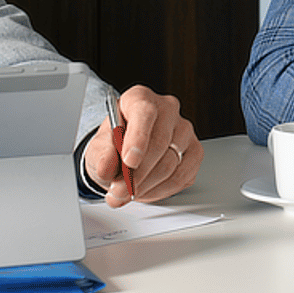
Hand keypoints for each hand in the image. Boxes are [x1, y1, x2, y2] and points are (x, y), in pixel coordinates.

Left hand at [85, 85, 201, 206]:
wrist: (125, 154)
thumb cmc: (114, 144)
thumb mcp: (98, 147)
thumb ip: (101, 156)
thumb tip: (106, 168)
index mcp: (140, 98)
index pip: (145, 112)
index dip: (138, 138)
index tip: (128, 162)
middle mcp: (167, 109)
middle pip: (159, 143)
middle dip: (137, 174)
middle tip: (119, 191)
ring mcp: (184, 130)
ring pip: (171, 164)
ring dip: (146, 186)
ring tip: (128, 194)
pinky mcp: (195, 152)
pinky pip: (182, 177)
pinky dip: (160, 190)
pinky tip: (145, 191)